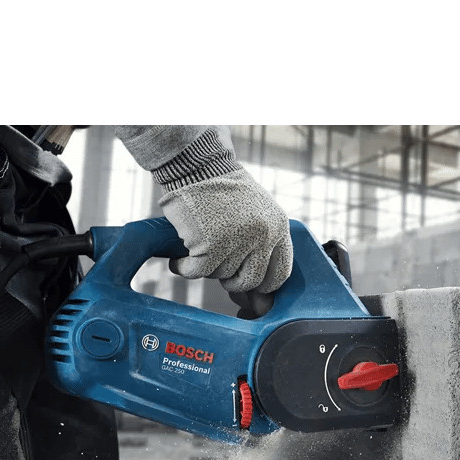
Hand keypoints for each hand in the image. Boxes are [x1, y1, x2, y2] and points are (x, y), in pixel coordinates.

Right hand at [160, 168, 292, 293]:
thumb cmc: (223, 190)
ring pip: (222, 276)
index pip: (280, 274)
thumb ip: (263, 244)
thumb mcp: (258, 212)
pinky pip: (197, 272)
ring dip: (207, 267)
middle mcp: (263, 235)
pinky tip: (179, 261)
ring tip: (199, 246)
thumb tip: (259, 295)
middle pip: (251, 281)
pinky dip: (184, 269)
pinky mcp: (210, 245)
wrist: (197, 164)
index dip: (264, 285)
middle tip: (219, 269)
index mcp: (278, 227)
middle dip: (233, 281)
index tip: (250, 286)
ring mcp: (238, 241)